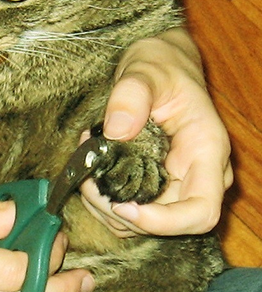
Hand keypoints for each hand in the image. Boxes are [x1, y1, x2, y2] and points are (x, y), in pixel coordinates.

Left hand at [81, 27, 232, 236]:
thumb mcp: (144, 71)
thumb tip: (116, 131)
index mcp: (205, 152)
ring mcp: (174, 185)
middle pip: (164, 224)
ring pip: (140, 223)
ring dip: (104, 206)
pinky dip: (101, 201)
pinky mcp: (152, 187)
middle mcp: (195, 176)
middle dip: (118, 211)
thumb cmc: (159, 67)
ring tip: (86, 167)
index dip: (164, 222)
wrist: (159, 67)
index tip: (123, 206)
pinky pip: (126, 212)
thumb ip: (131, 95)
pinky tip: (90, 172)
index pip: (201, 211)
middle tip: (87, 178)